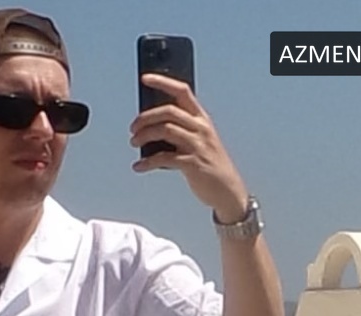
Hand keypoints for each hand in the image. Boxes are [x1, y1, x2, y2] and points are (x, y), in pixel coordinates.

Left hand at [131, 75, 248, 222]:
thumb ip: (180, 131)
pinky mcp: (193, 164)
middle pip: (168, 111)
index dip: (163, 82)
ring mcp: (197, 145)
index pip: (182, 91)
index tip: (145, 78)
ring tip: (133, 143)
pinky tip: (138, 167)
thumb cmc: (209, 165)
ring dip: (144, 135)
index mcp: (201, 118)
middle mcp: (200, 128)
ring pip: (165, 130)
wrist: (228, 190)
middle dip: (146, 117)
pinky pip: (164, 158)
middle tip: (133, 128)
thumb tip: (151, 129)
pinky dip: (147, 162)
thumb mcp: (199, 142)